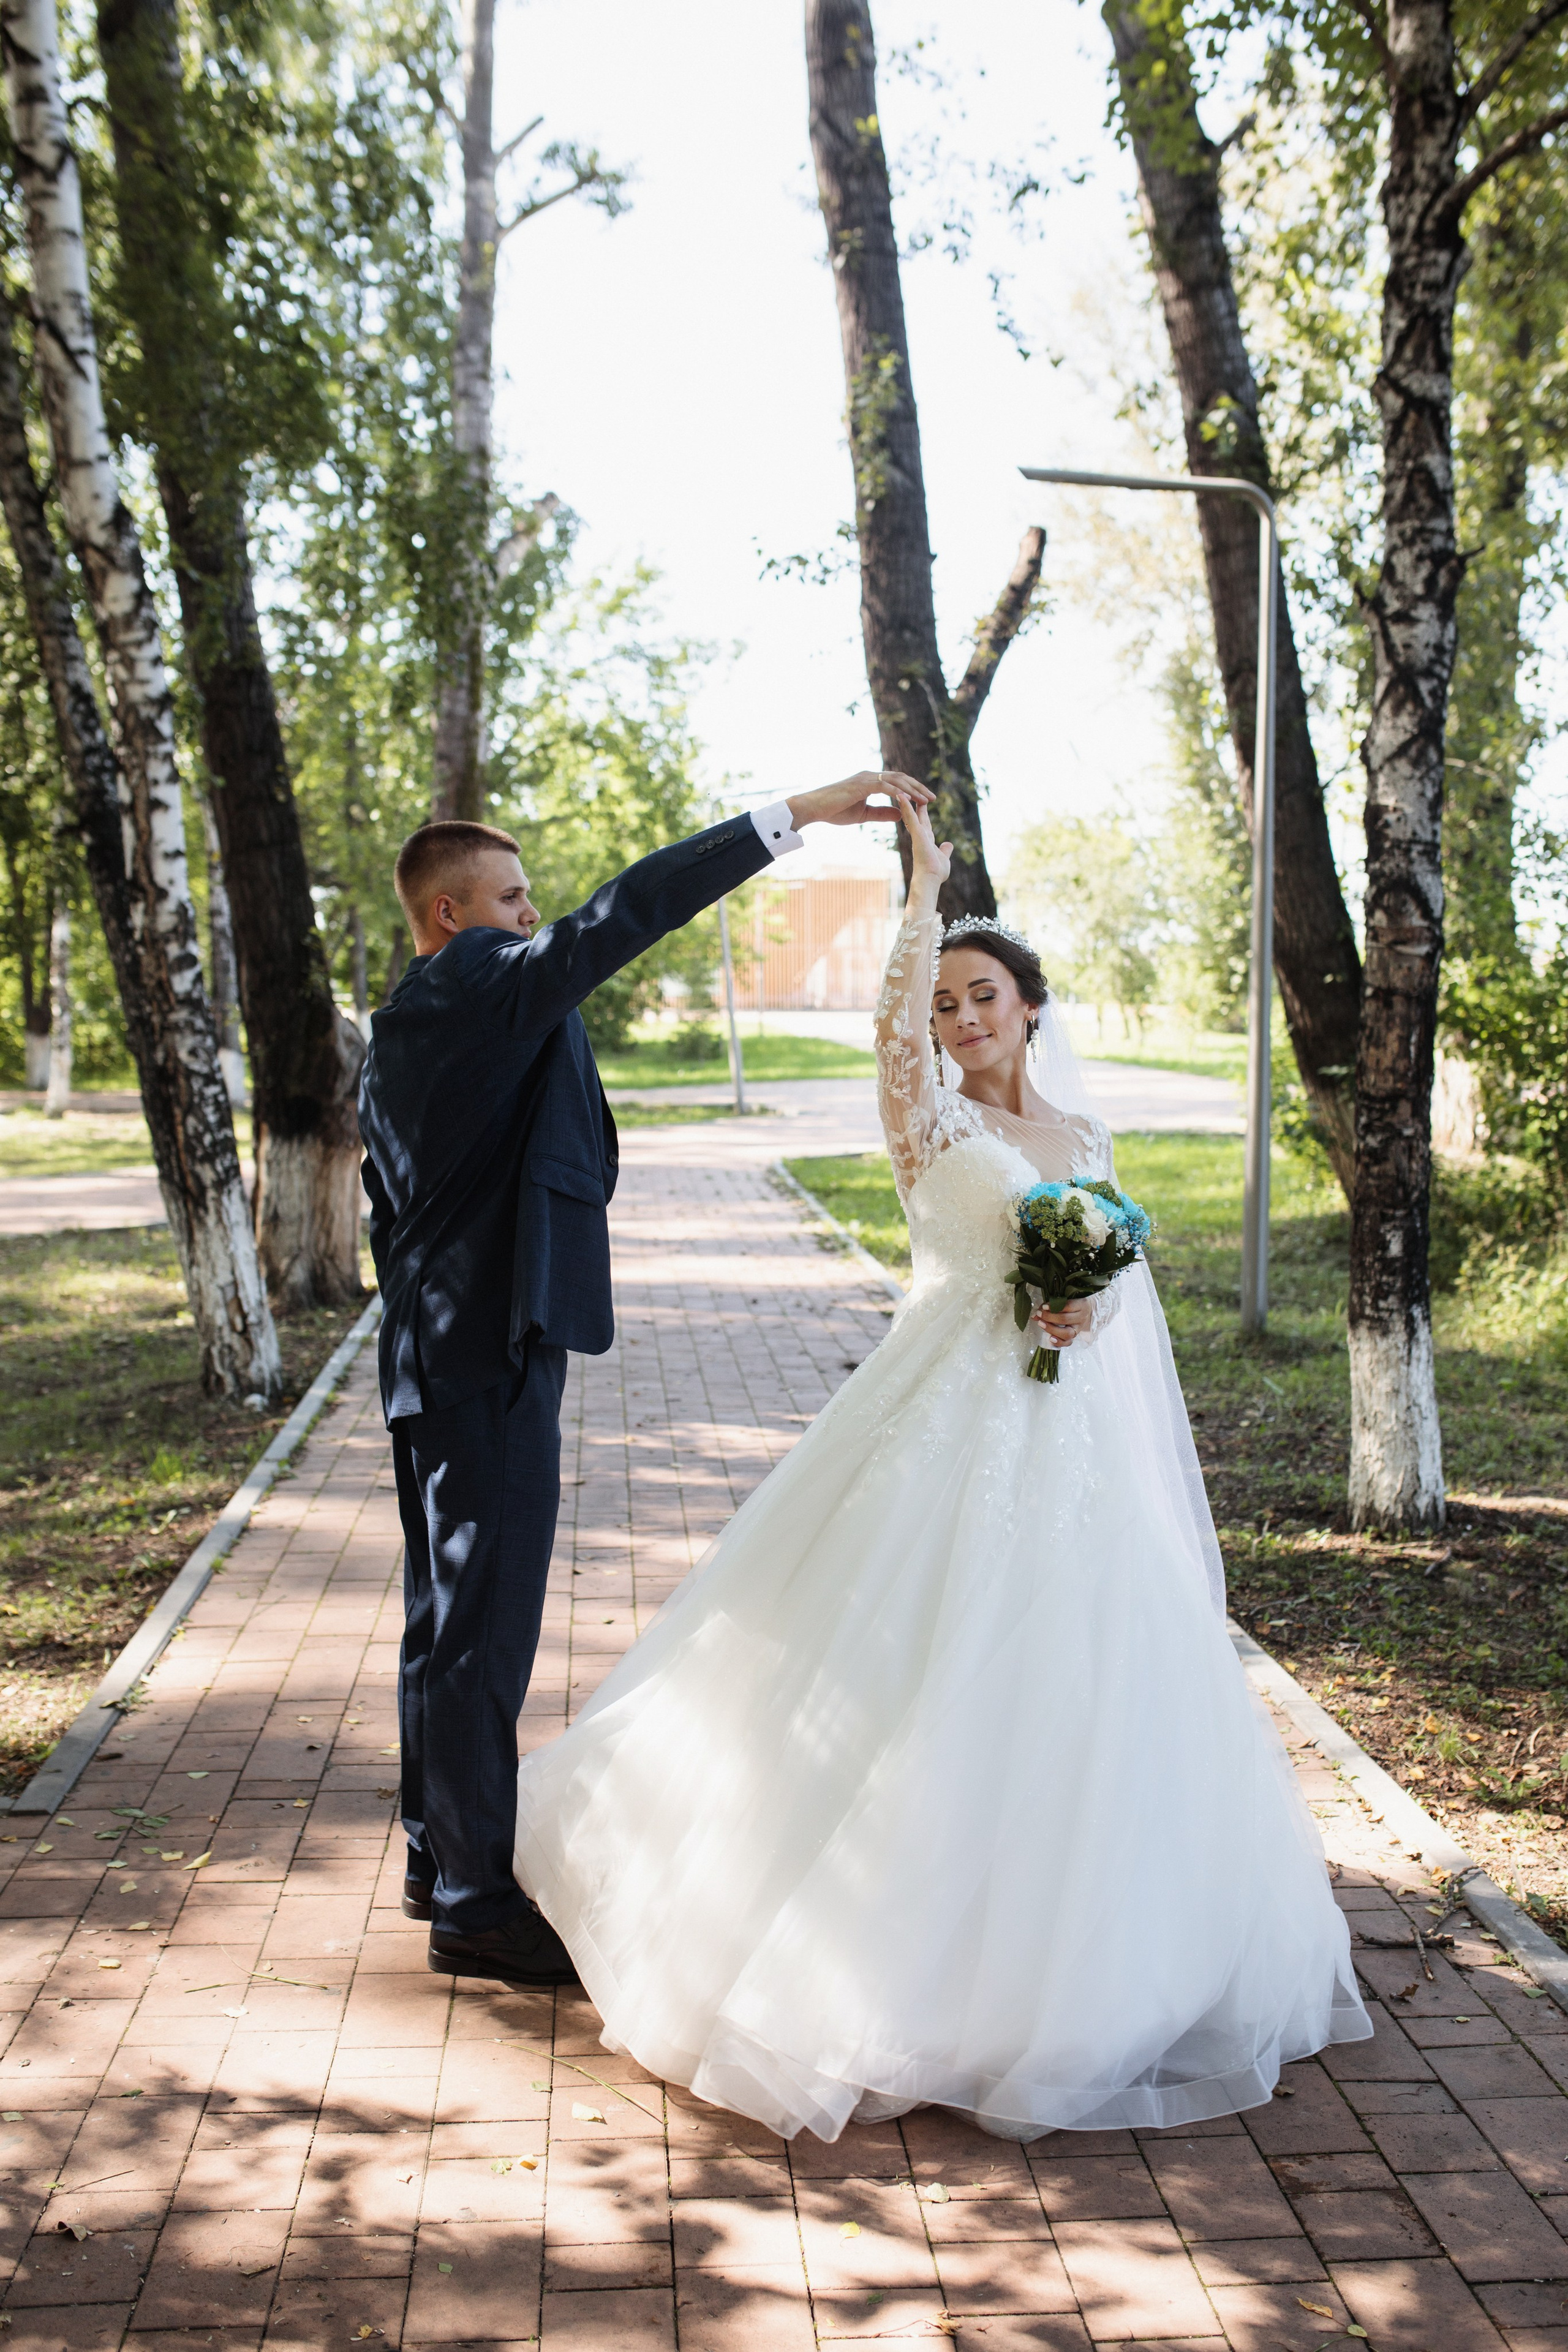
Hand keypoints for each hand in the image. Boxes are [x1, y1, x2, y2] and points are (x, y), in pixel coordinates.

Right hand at [786, 770, 931, 828]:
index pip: (898, 781)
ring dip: (912, 790)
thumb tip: (901, 814)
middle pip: (901, 777)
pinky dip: (896, 792)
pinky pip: (883, 786)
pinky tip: (907, 800)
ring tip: (925, 800)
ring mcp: (866, 778)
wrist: (814, 808)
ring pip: (895, 780)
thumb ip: (882, 813)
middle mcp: (870, 776)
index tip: (926, 800)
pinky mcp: (861, 784)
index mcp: (871, 781)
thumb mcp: (864, 814)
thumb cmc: (834, 811)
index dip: (913, 789)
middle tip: (933, 798)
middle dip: (918, 788)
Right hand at [893, 790, 951, 887]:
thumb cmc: (935, 872)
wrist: (929, 879)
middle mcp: (920, 836)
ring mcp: (917, 834)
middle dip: (916, 805)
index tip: (922, 806)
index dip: (923, 815)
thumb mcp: (944, 857)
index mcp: (926, 841)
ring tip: (903, 790)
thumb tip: (949, 844)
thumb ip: (945, 850)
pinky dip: (906, 806)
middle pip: (917, 817)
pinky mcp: (917, 833)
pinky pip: (910, 817)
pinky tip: (902, 795)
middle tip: (914, 793)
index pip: (924, 825)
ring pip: (911, 814)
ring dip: (907, 802)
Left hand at [1034, 1296, 1092, 1348]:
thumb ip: (1050, 1305)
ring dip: (1052, 1329)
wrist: (1086, 1310)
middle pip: (1065, 1319)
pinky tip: (1050, 1338)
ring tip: (1041, 1324)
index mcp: (1081, 1305)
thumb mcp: (1064, 1300)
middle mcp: (1081, 1317)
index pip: (1068, 1306)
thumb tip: (1035, 1315)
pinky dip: (1059, 1342)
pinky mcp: (1075, 1336)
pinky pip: (1068, 1342)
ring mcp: (1078, 1328)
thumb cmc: (1072, 1303)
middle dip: (1049, 1317)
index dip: (1055, 1306)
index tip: (1044, 1306)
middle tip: (1040, 1314)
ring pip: (1067, 1333)